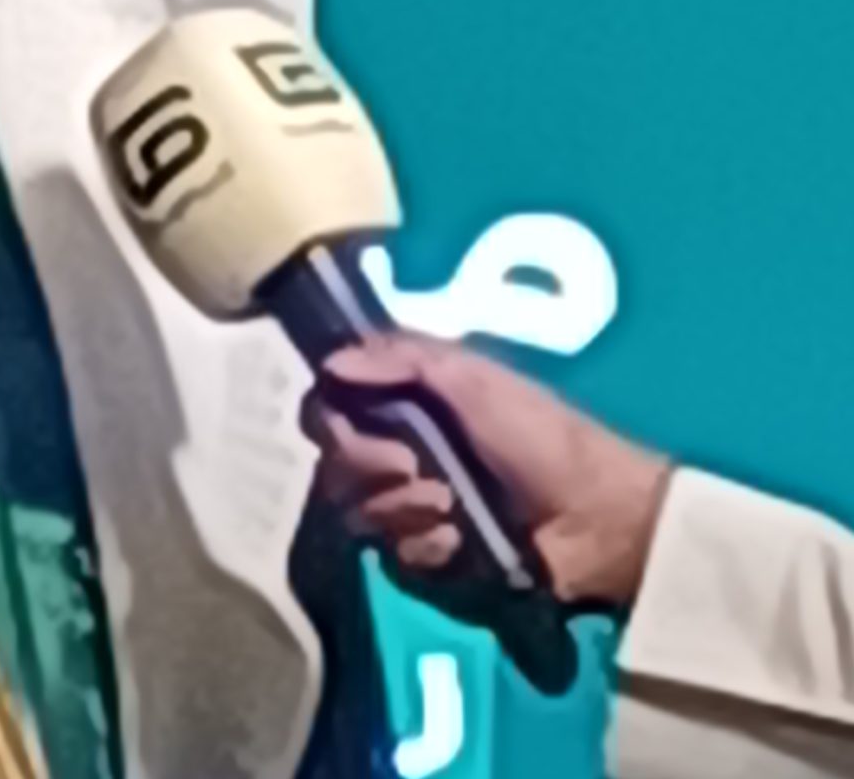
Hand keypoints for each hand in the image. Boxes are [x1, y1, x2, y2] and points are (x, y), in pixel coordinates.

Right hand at [302, 335, 672, 610]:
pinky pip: (398, 557)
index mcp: (405, 404)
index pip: (329, 408)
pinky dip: (429, 546)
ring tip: (452, 504)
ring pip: (362, 513)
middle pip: (334, 463)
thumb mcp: (474, 378)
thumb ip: (400, 359)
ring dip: (405, 507)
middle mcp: (398, 453)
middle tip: (412, 464)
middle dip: (368, 462)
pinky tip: (462, 541)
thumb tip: (330, 363)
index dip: (327, 415)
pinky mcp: (433, 561)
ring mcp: (414, 510)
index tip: (346, 418)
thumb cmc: (536, 433)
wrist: (594, 516)